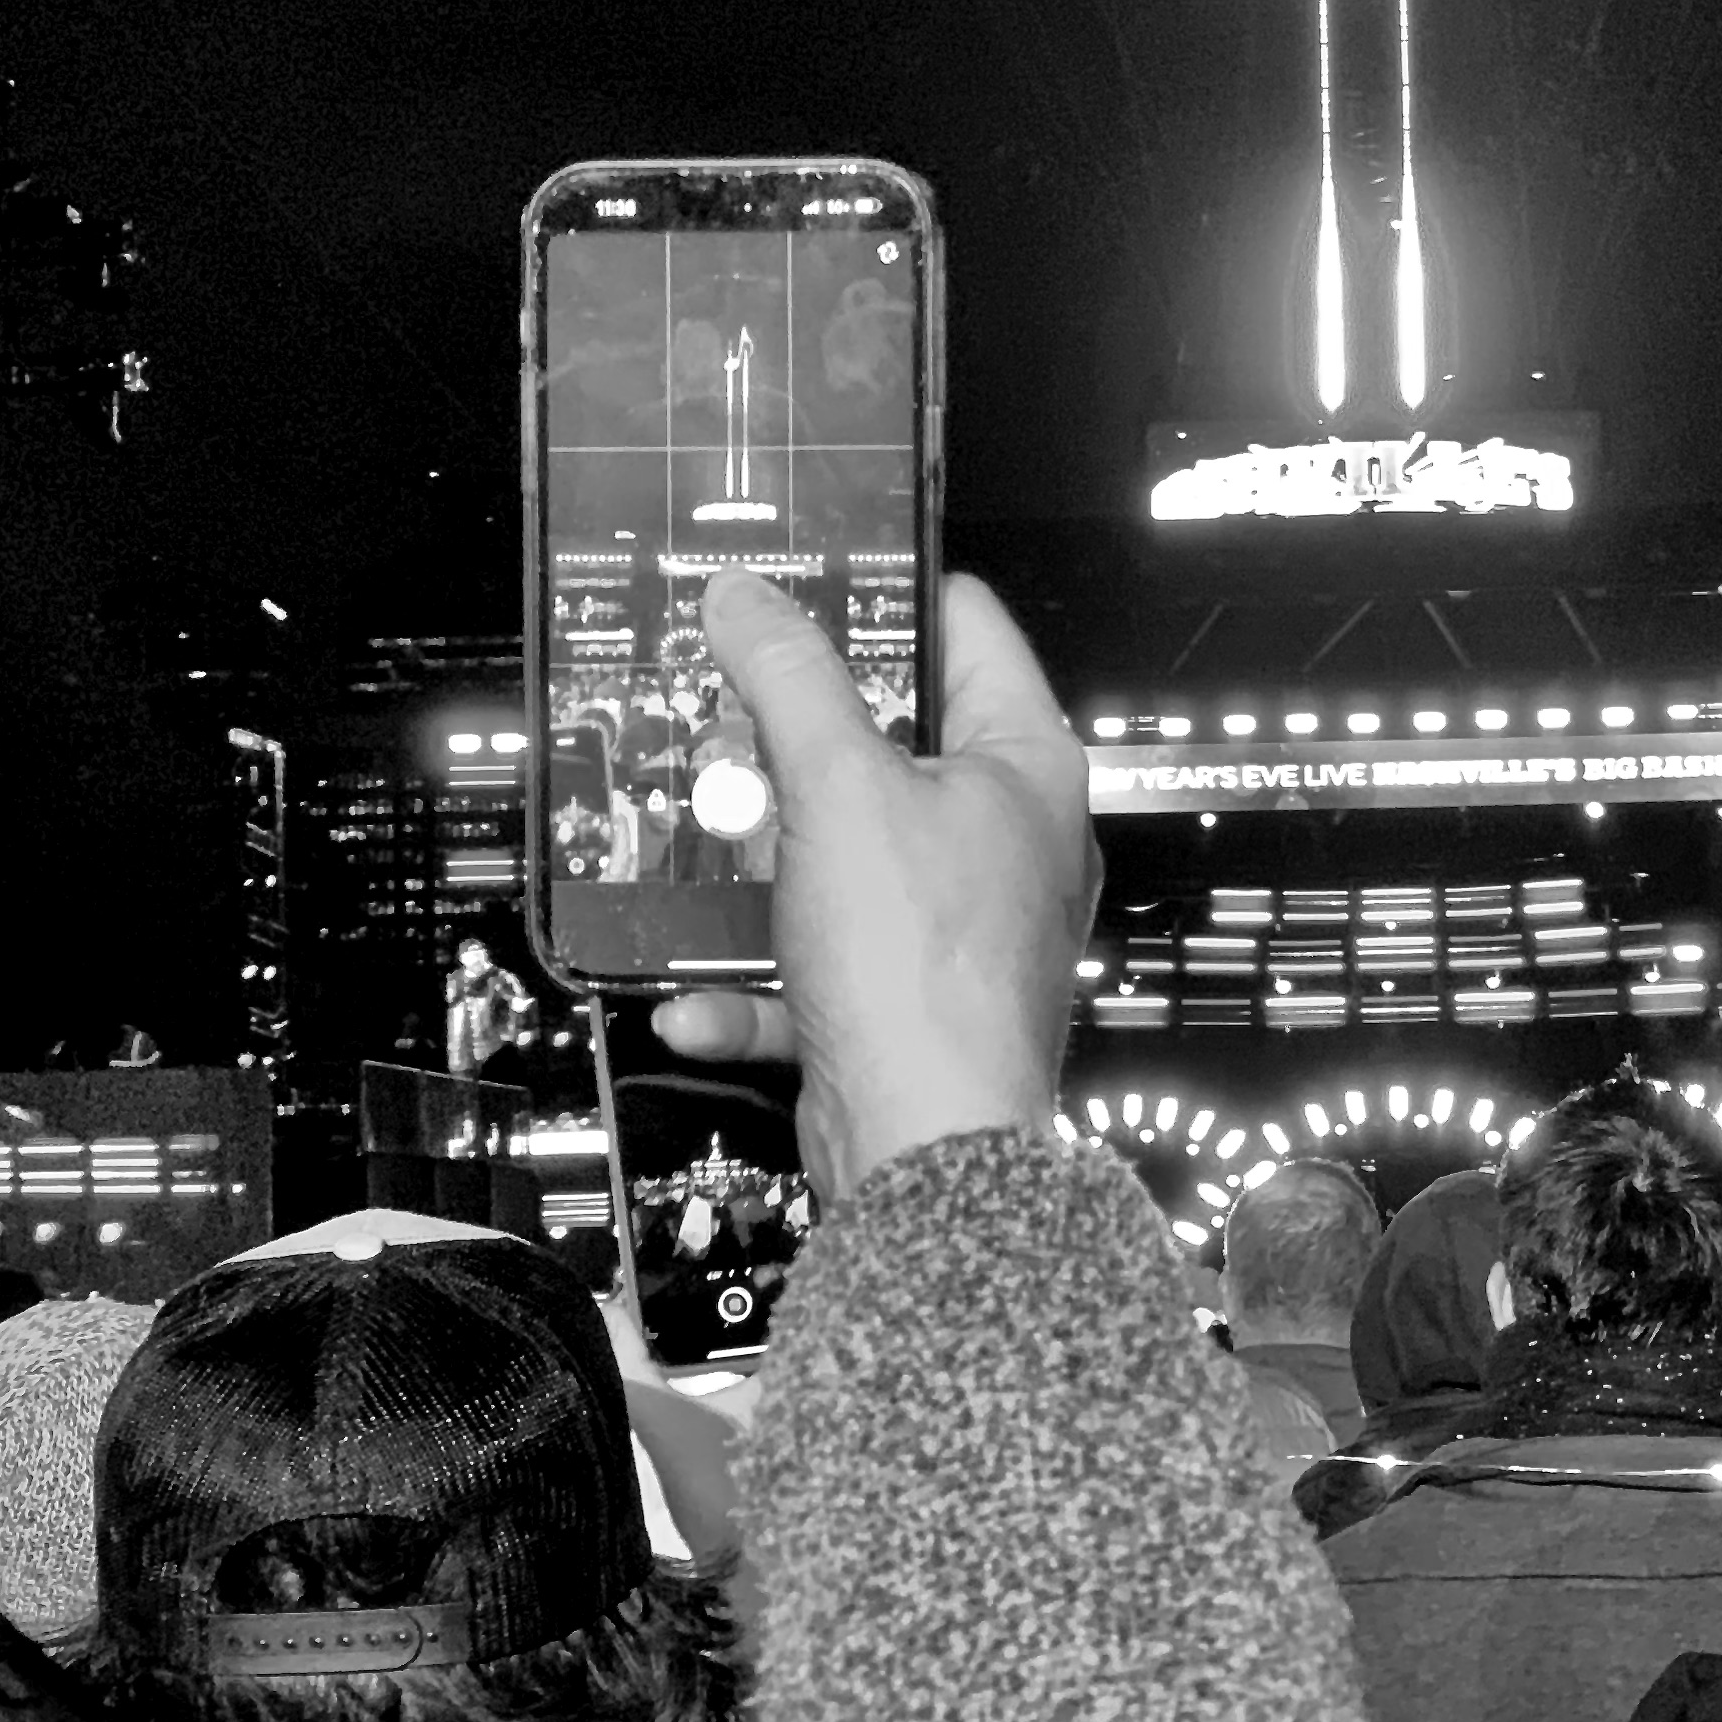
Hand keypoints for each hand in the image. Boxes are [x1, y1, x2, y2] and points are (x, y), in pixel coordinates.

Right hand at [651, 570, 1098, 1195]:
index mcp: (1027, 768)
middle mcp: (1007, 842)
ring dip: (763, 864)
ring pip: (845, 861)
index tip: (804, 574)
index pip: (968, 631)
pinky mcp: (907, 1002)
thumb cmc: (925, 971)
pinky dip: (751, 986)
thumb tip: (749, 599)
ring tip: (699, 842)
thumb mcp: (839, 788)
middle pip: (894, 747)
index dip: (885, 592)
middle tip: (725, 708)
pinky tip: (695, 997)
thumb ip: (790, 680)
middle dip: (798, 740)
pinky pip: (815, 972)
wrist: (924, 1147)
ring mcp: (959, 927)